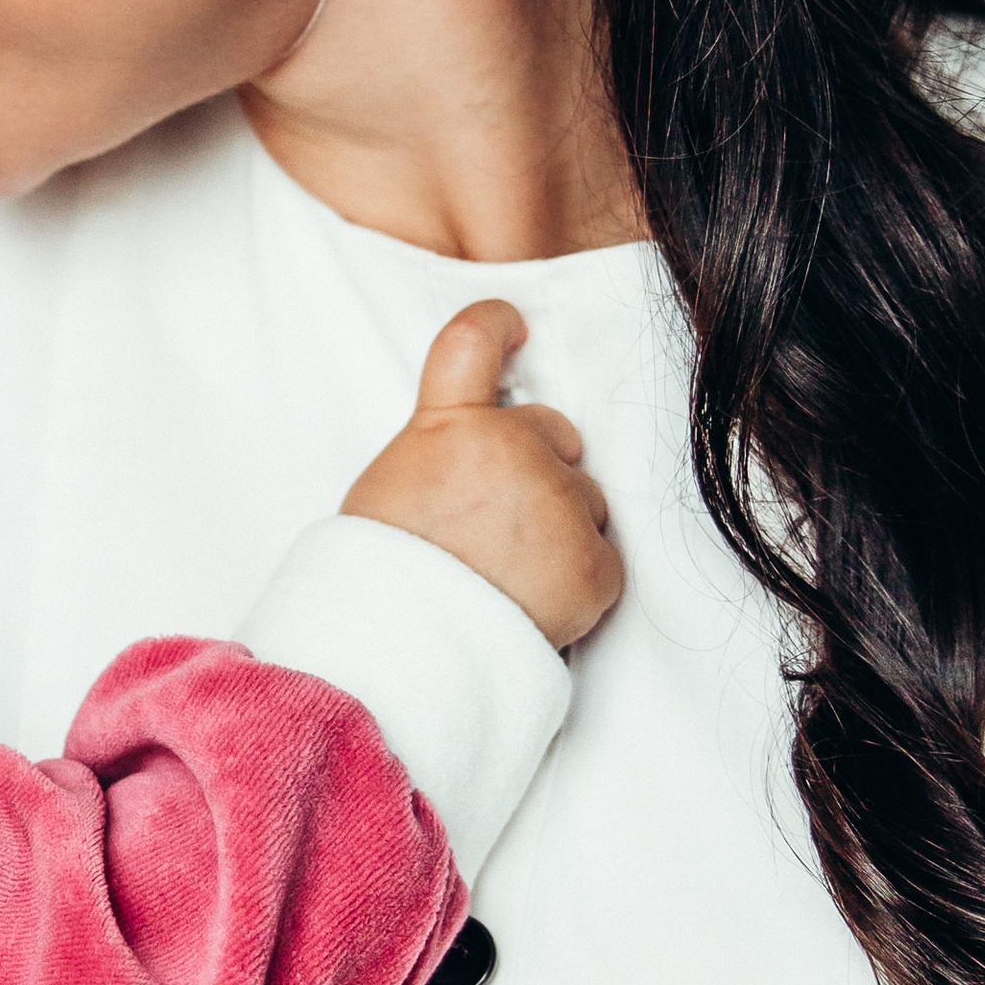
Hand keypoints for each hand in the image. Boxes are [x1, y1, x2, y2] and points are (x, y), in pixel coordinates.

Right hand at [342, 299, 620, 649]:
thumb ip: (443, 453)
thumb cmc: (382, 582)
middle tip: (493, 528)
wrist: (399, 659)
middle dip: (540, 469)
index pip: (472, 342)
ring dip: (560, 529)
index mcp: (448, 428)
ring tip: (507, 577)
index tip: (515, 326)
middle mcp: (513, 450)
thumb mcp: (390, 489)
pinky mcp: (594, 563)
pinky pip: (603, 558)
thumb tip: (483, 454)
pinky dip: (578, 581)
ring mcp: (560, 504)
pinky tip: (532, 603)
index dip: (497, 325)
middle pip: (557, 434)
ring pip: (586, 500)